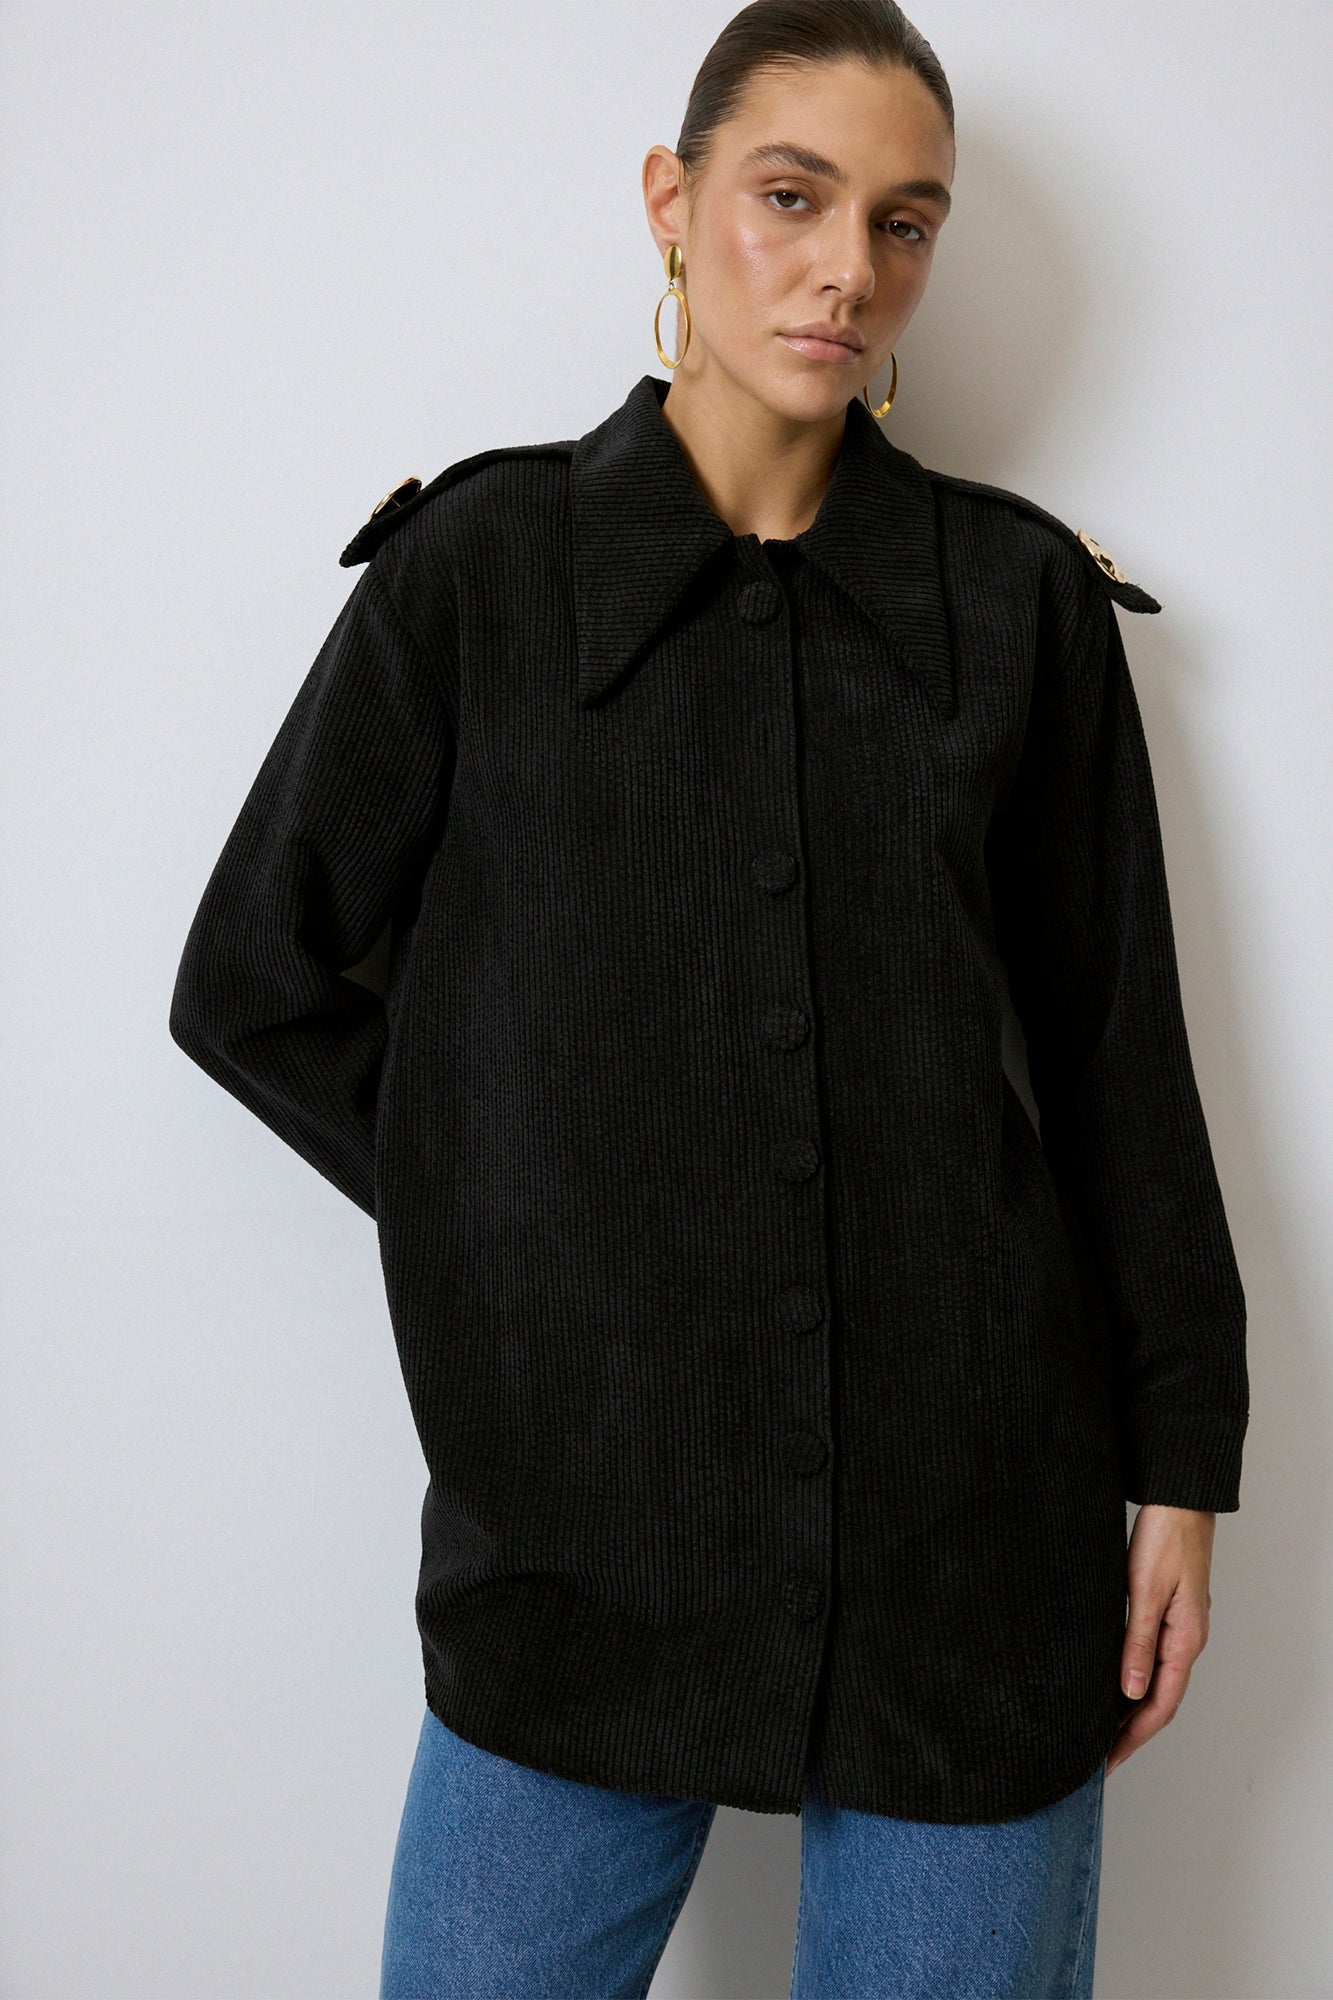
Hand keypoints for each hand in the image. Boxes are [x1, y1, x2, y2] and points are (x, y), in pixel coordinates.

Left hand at [1105, 1503, 1214, 1776]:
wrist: (1178, 1501)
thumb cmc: (1165, 1540)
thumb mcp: (1146, 1592)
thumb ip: (1138, 1643)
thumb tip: (1130, 1693)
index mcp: (1185, 1641)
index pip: (1160, 1706)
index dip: (1134, 1738)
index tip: (1108, 1761)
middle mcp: (1186, 1640)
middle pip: (1160, 1700)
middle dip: (1131, 1732)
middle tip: (1099, 1756)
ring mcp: (1179, 1627)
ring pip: (1156, 1680)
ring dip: (1131, 1708)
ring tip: (1101, 1729)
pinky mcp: (1168, 1612)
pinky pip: (1152, 1657)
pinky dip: (1133, 1678)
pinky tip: (1112, 1682)